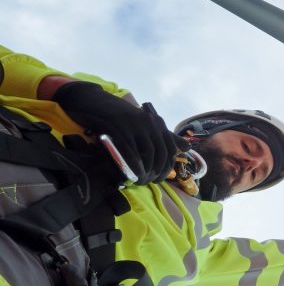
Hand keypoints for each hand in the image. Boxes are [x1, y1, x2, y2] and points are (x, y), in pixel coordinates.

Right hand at [52, 81, 186, 184]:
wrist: (94, 103)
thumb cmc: (120, 118)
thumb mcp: (144, 125)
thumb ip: (165, 136)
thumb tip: (187, 147)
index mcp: (156, 123)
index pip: (170, 148)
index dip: (167, 165)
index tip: (161, 178)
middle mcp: (149, 122)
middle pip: (160, 152)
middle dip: (157, 171)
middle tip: (149, 182)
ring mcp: (135, 124)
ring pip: (148, 152)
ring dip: (146, 170)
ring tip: (140, 181)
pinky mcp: (120, 127)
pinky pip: (130, 149)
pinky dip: (133, 164)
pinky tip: (132, 174)